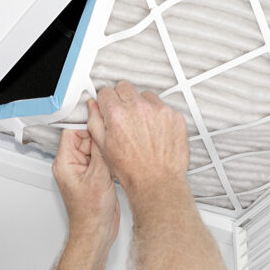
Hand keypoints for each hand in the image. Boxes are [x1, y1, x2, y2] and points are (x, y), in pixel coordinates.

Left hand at [52, 128, 119, 245]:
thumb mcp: (99, 175)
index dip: (88, 125)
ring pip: (94, 149)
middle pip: (85, 138)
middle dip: (100, 139)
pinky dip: (109, 161)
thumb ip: (100, 149)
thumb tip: (102, 129)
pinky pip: (100, 160)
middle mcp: (71, 165)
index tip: (102, 123)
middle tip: (111, 145)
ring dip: (106, 151)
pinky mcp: (93, 177)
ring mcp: (82, 171)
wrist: (97, 232)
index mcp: (65, 163)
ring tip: (113, 160)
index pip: (72, 131)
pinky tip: (115, 167)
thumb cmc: (91, 213)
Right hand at [86, 81, 188, 196]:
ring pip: (145, 95)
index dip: (105, 102)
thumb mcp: (104, 147)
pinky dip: (158, 116)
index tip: (108, 107)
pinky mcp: (175, 116)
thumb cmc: (132, 170)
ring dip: (141, 106)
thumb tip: (94, 108)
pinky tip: (155, 132)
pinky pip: (163, 107)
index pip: (106, 92)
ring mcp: (159, 111)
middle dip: (122, 99)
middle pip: (125, 87)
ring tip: (141, 127)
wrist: (158, 182)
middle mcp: (139, 108)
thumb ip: (95, 122)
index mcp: (118, 114)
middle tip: (124, 115)